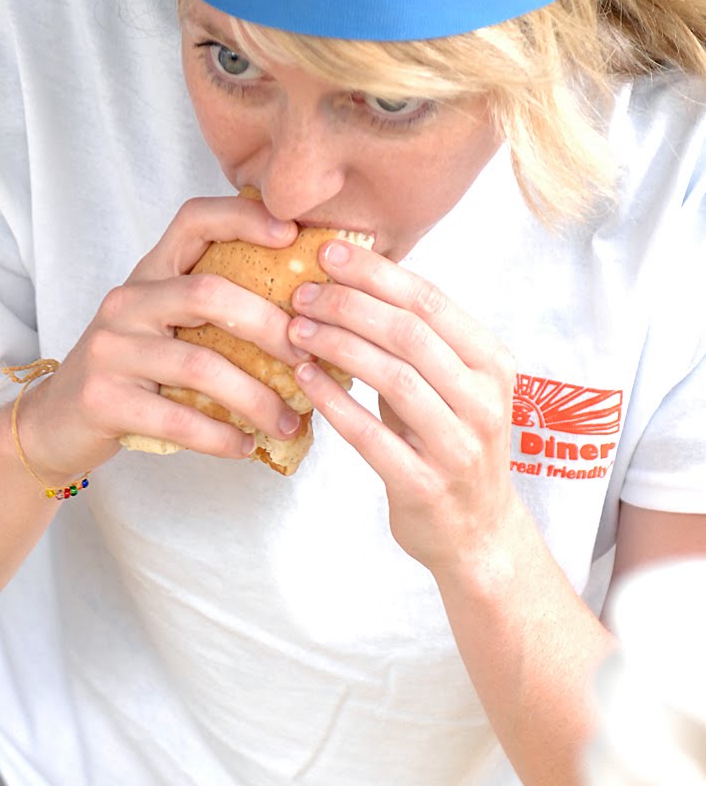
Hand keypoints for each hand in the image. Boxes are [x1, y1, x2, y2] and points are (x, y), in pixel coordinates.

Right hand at [17, 196, 308, 480]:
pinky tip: (246, 447)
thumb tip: (307, 318)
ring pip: (201, 365)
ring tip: (290, 422)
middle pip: (209, 294)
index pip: (193, 220)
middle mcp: (127, 301)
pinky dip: (221, 436)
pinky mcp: (102, 399)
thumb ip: (213, 310)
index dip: (243, 217)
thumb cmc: (131, 371)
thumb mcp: (164, 325)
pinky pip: (178, 417)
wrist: (55, 422)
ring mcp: (111, 349)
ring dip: (257, 398)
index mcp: (149, 274)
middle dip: (270, 327)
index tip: (291, 234)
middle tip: (309, 358)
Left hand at [288, 239, 517, 578]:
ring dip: (336, 345)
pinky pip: (370, 435)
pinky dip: (333, 401)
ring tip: (295, 329)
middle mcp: (483, 399)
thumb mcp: (449, 383)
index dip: (375, 272)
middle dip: (347, 304)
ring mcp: (458, 445)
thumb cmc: (449, 440)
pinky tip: (303, 378)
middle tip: (301, 293)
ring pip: (392, 376)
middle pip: (409, 333)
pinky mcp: (425, 484)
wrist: (478, 533)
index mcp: (492, 362)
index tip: (328, 252)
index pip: (430, 300)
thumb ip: (414, 337)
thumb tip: (348, 275)